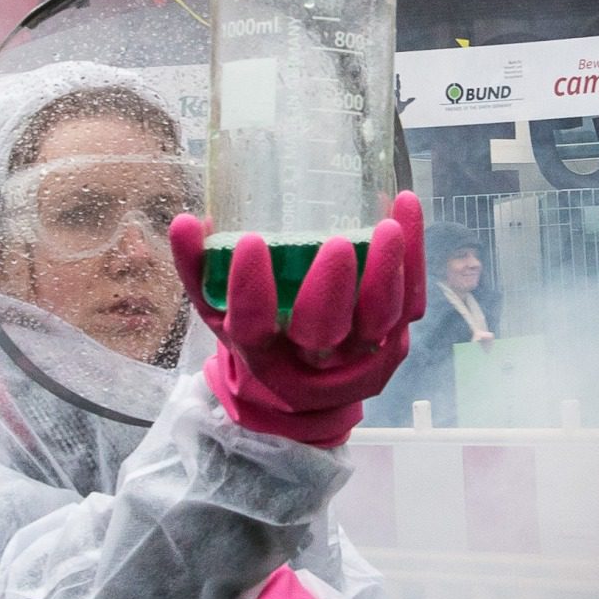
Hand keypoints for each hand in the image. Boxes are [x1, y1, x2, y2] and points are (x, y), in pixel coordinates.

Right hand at [169, 194, 422, 446]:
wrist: (304, 392)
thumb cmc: (259, 336)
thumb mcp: (218, 313)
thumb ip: (197, 269)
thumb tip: (186, 220)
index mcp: (262, 356)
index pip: (253, 329)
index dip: (250, 292)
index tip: (249, 244)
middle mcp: (315, 364)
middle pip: (325, 333)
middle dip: (330, 292)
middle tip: (336, 244)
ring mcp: (362, 356)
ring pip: (380, 320)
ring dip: (386, 273)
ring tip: (388, 227)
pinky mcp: (396, 340)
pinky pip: (411, 303)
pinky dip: (412, 257)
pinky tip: (405, 206)